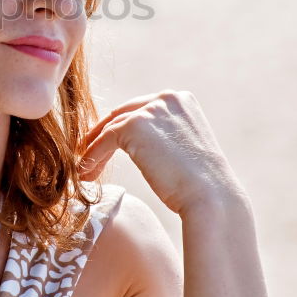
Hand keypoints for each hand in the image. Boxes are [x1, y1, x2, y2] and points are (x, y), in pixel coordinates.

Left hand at [77, 89, 245, 216]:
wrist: (211, 198)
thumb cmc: (202, 185)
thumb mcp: (186, 149)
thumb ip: (166, 138)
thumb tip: (144, 146)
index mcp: (181, 100)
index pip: (142, 110)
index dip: (122, 128)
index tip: (107, 145)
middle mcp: (166, 98)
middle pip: (124, 115)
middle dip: (103, 136)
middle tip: (88, 155)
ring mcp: (150, 110)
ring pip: (112, 128)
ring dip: (94, 149)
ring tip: (86, 170)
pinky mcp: (134, 126)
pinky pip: (104, 141)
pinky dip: (93, 157)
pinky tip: (86, 174)